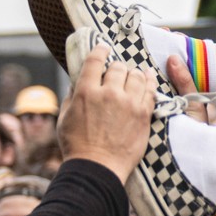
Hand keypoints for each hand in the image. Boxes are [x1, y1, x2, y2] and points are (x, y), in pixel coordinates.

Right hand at [57, 44, 158, 181]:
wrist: (97, 168)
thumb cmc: (77, 146)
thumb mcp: (65, 117)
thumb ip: (72, 96)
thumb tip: (78, 81)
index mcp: (86, 91)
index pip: (96, 60)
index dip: (100, 50)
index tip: (103, 47)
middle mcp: (109, 93)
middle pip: (118, 67)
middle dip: (117, 67)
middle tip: (117, 72)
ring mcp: (129, 103)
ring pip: (136, 75)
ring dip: (133, 73)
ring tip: (133, 76)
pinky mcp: (143, 114)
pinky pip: (150, 90)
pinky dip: (149, 81)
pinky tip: (148, 77)